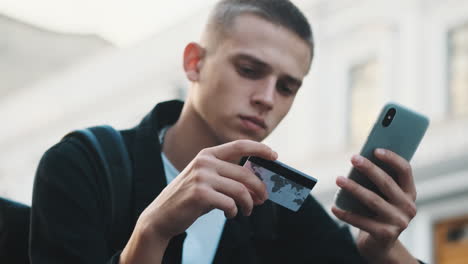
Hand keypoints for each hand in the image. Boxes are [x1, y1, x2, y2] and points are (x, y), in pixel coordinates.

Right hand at [141, 139, 275, 238]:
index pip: (239, 145)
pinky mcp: (200, 194)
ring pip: (240, 190)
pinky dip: (234, 212)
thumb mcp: (206, 179)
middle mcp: (204, 162)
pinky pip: (230, 203)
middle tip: (263, 199)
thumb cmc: (189, 198)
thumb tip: (258, 185)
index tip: (275, 156)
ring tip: (247, 211)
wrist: (161, 215)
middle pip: (245, 173)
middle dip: (259, 188)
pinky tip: (230, 214)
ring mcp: (201, 177)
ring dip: (249, 204)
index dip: (260, 149)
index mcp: (207, 154)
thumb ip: (227, 177)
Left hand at [332, 149, 418, 262]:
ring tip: (338, 179)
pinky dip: (346, 214)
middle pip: (387, 183)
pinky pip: (362, 221)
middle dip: (369, 169)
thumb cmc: (376, 213)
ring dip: (354, 188)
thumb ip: (376, 181)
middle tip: (353, 158)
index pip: (405, 170)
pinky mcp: (385, 235)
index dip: (392, 158)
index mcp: (409, 193)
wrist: (379, 245)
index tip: (375, 149)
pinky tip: (334, 207)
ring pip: (373, 200)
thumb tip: (359, 161)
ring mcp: (398, 222)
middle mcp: (408, 207)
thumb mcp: (381, 197)